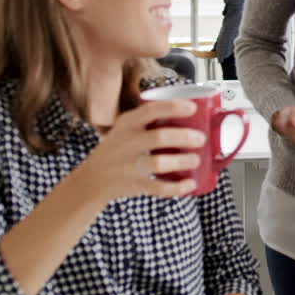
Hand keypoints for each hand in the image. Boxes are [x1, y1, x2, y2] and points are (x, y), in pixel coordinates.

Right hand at [76, 99, 204, 200]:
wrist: (93, 179)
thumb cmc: (118, 149)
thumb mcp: (125, 128)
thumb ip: (148, 121)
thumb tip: (189, 115)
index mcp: (127, 124)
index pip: (150, 110)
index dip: (173, 107)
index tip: (192, 108)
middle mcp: (127, 143)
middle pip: (159, 137)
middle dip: (184, 137)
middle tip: (201, 138)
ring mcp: (129, 165)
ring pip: (160, 163)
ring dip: (182, 161)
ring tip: (196, 160)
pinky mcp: (134, 185)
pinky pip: (159, 187)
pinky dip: (177, 187)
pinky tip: (190, 183)